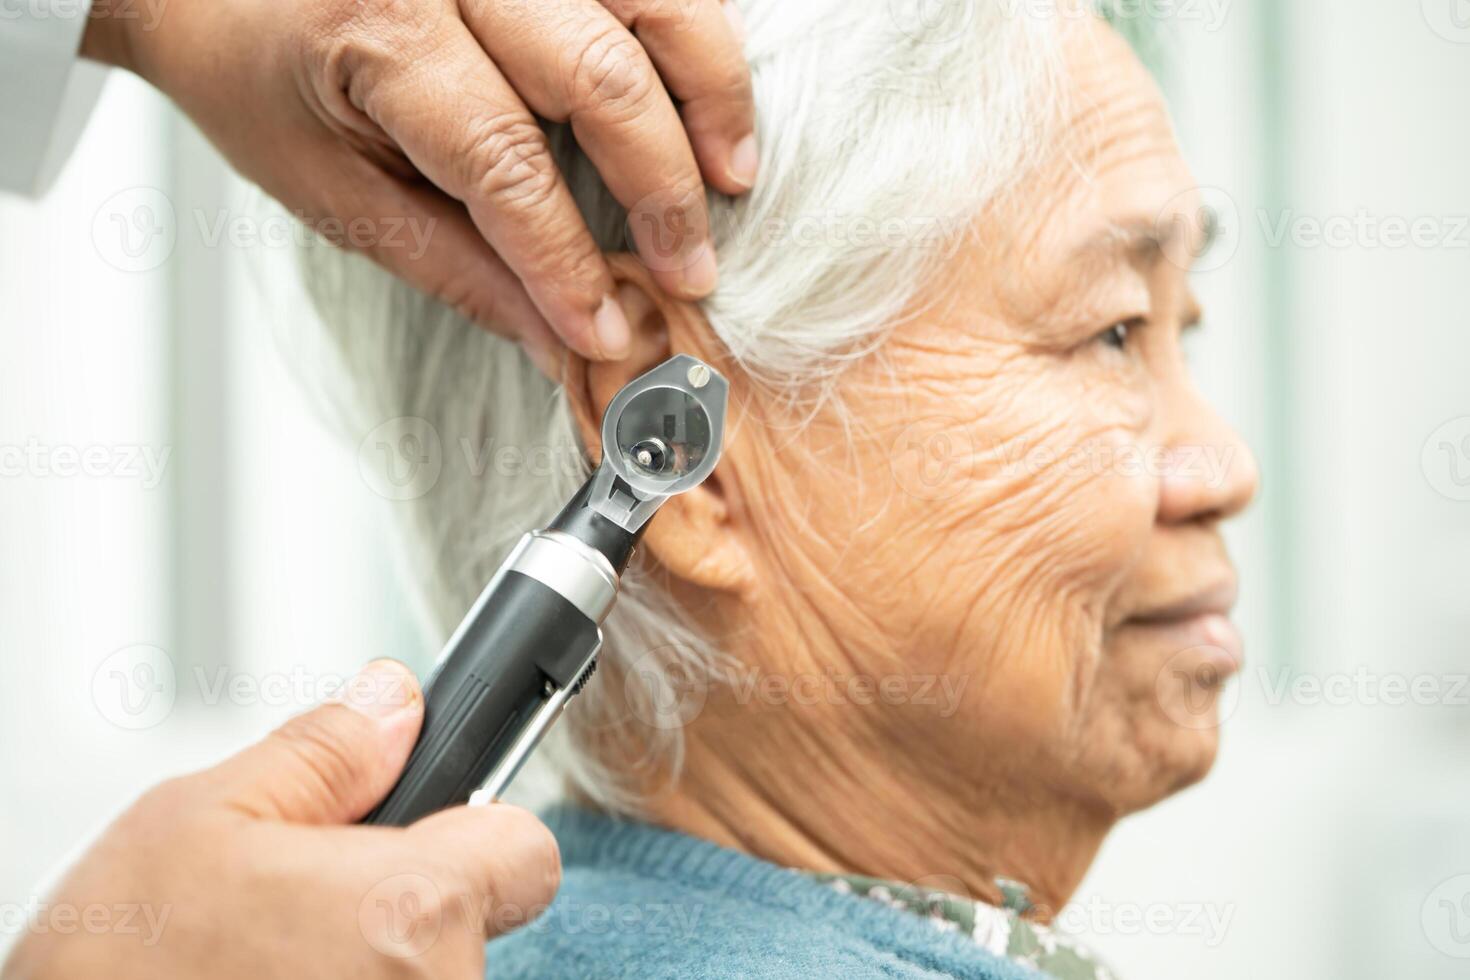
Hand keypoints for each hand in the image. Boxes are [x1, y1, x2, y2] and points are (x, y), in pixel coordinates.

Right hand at [1, 660, 559, 978]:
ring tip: (270, 966)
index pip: (525, 852)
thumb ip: (322, 756)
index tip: (433, 837)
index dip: (480, 834)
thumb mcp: (196, 823)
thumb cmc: (112, 969)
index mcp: (408, 912)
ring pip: (432, 976)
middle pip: (472, 923)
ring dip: (371, 965)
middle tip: (307, 914)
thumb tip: (394, 699)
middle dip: (407, 906)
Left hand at [81, 0, 755, 375]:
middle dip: (663, 188)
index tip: (608, 331)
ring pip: (653, 2)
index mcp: (378, 35)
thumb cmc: (260, 75)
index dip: (569, 259)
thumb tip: (560, 342)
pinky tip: (704, 99)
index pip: (506, 165)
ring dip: (709, 95)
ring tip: (730, 178)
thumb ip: (458, 267)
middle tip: (694, 268)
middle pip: (600, 77)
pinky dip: (694, 35)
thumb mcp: (337, 192)